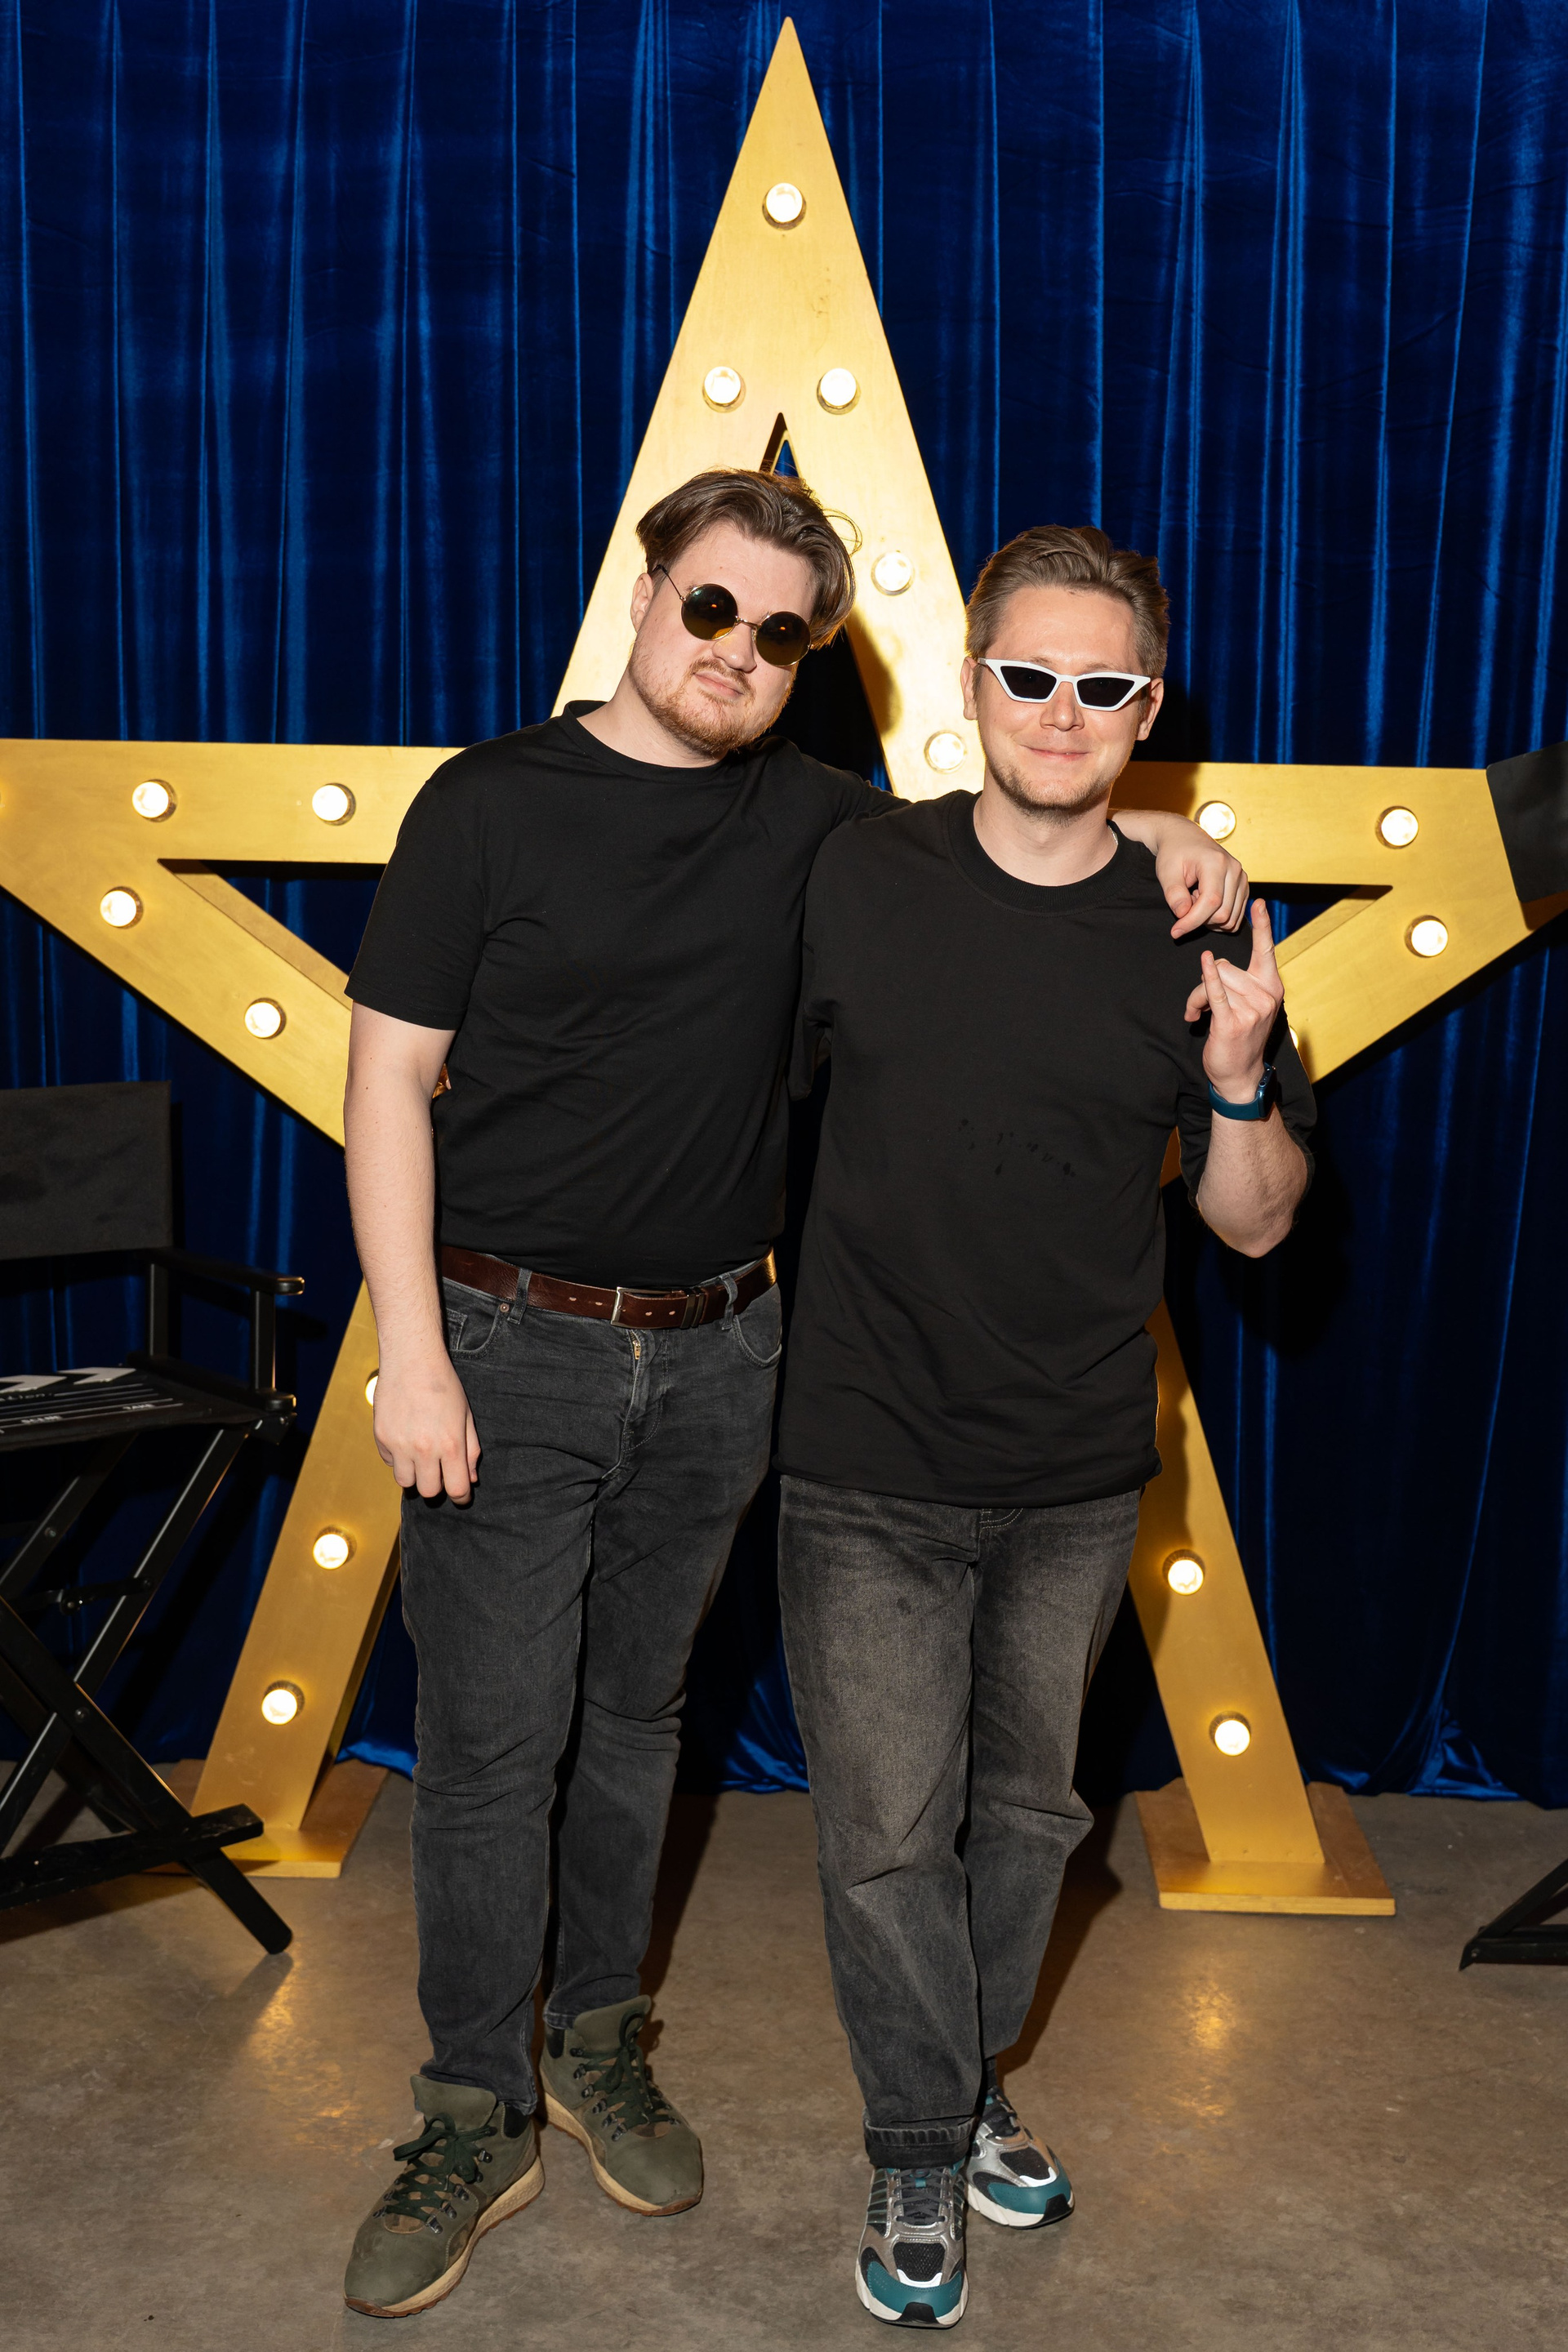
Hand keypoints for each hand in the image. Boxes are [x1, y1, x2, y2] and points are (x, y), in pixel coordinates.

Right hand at [372, 1354, 481, 1502]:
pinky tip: (405, 1438)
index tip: (461, 1495)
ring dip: (415, 1475)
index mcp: (450, 1445)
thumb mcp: (466, 1416)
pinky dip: (398, 1458)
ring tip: (420, 1457)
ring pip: (406, 1482)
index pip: (457, 1489)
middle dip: (437, 1486)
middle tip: (439, 1472)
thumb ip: (470, 1449)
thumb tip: (471, 1478)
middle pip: (429, 1491)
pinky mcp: (381, 1438)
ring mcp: (399, 1445)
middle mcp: (423, 1449)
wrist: (411, 1360)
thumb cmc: (444, 1385)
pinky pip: (390, 1462)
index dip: (461, 1497)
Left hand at [1157, 834, 1249, 937]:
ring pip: (1230, 918)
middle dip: (1199, 919)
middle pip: (1222, 914)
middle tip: (1184, 903)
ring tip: (1194, 899)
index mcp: (1217, 863)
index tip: (1175, 931)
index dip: (1192, 922)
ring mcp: (1242, 879)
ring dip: (1208, 919)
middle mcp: (1235, 870)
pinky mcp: (1243, 887)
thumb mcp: (1166, 871)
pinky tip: (1205, 903)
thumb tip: (1183, 915)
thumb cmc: (1174, 852)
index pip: (1211, 903)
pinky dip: (1218, 918)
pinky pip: (1235, 916)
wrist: (1184, 838)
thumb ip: (1174, 894)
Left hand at [1185, 899, 1283, 1098]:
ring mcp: (1251, 1009)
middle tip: (1203, 1006)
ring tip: (1200, 1015)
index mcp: (1271, 987)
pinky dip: (1207, 978)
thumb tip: (1214, 965)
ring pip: (1213, 981)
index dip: (1262, 925)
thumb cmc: (1241, 1037)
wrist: (1240, 1074)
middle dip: (1206, 983)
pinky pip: (1215, 992)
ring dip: (1198, 997)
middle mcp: (1266, 995)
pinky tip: (1205, 963)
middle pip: (1225, 966)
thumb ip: (1241, 982)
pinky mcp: (1232, 1022)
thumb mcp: (1250, 1005)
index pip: (1266, 950)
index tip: (1258, 902)